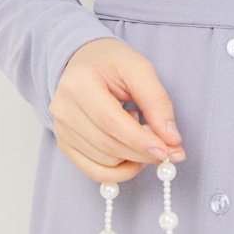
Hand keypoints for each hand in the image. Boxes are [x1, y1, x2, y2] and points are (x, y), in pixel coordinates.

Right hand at [49, 38, 186, 183]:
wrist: (84, 60)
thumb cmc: (112, 62)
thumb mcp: (140, 69)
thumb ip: (157, 101)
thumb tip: (171, 139)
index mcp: (79, 83)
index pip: (110, 122)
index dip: (140, 140)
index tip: (167, 151)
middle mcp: (64, 109)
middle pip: (108, 146)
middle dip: (143, 153)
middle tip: (171, 152)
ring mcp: (61, 129)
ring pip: (104, 162)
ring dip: (133, 159)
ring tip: (142, 134)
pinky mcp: (65, 144)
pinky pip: (94, 171)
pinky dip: (119, 172)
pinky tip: (133, 157)